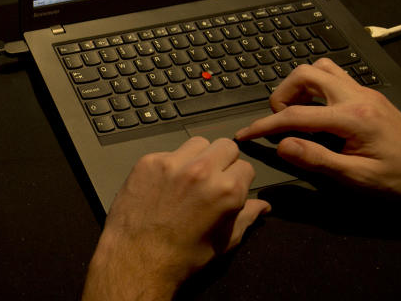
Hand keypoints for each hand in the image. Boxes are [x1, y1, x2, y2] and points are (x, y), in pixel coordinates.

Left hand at [83, 137, 269, 300]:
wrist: (137, 257)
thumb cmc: (182, 256)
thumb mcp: (224, 241)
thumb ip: (246, 217)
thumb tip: (263, 205)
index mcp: (227, 190)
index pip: (246, 167)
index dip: (239, 179)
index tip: (230, 188)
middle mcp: (201, 170)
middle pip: (225, 145)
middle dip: (223, 161)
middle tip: (212, 179)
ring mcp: (172, 163)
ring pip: (197, 143)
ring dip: (198, 157)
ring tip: (188, 178)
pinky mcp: (148, 162)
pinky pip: (168, 152)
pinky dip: (170, 165)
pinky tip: (164, 184)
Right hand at [235, 57, 400, 196]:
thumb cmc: (399, 179)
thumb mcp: (356, 178)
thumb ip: (317, 160)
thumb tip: (282, 146)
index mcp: (354, 118)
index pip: (296, 115)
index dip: (265, 125)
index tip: (246, 133)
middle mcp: (358, 97)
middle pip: (305, 74)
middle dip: (283, 94)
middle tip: (279, 120)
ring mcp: (364, 93)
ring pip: (321, 68)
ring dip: (301, 86)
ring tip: (296, 112)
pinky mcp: (368, 95)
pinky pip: (335, 77)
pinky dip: (317, 87)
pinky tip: (317, 110)